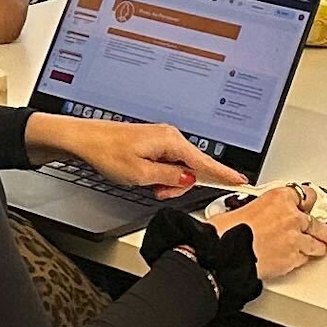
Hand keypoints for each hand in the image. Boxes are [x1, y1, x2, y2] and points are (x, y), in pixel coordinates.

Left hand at [39, 115, 243, 197]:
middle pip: (192, 168)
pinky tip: (146, 177)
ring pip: (179, 168)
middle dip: (179, 184)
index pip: (205, 161)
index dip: (223, 174)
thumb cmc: (108, 152)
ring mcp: (162, 139)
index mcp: (171, 140)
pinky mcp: (154, 144)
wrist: (86, 139)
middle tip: (157, 190)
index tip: (241, 180)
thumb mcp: (141, 174)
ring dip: (167, 181)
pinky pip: (168, 163)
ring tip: (147, 183)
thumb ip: (169, 178)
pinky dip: (160, 175)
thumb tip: (188, 178)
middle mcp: (170, 136)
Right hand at [218, 185, 326, 282]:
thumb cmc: (225, 232)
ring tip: (319, 247)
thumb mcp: (240, 207)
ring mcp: (295, 239)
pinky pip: (306, 259)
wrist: (224, 255)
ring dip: (317, 245)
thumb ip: (256, 208)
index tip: (311, 203)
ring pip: (317, 243)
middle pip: (318, 222)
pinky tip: (301, 259)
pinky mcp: (293, 260)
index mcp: (279, 197)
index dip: (310, 201)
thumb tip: (253, 213)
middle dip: (323, 228)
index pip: (307, 194)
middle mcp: (291, 217)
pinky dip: (303, 259)